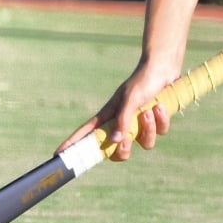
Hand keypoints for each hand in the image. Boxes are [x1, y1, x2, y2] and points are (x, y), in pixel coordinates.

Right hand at [59, 57, 181, 161]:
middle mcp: (123, 122)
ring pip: (144, 143)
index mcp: (109, 115)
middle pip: (117, 151)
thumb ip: (122, 120)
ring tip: (149, 110)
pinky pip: (160, 132)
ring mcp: (140, 123)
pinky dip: (161, 120)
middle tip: (126, 142)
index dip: (73, 144)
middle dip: (123, 150)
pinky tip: (161, 106)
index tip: (58, 155)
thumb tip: (115, 141)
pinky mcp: (156, 121)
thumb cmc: (143, 80)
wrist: (164, 67)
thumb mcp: (130, 99)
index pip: (87, 133)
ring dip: (148, 128)